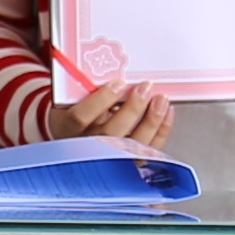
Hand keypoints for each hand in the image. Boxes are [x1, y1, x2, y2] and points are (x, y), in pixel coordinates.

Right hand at [54, 77, 178, 153]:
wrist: (74, 136)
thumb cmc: (75, 112)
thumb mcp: (71, 98)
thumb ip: (85, 88)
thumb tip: (113, 70)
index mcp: (67, 128)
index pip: (80, 117)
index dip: (100, 100)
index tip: (118, 83)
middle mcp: (85, 147)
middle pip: (109, 134)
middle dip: (132, 109)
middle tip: (145, 88)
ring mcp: (107, 158)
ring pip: (131, 147)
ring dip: (150, 121)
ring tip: (161, 100)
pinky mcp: (127, 163)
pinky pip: (147, 151)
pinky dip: (161, 132)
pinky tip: (167, 113)